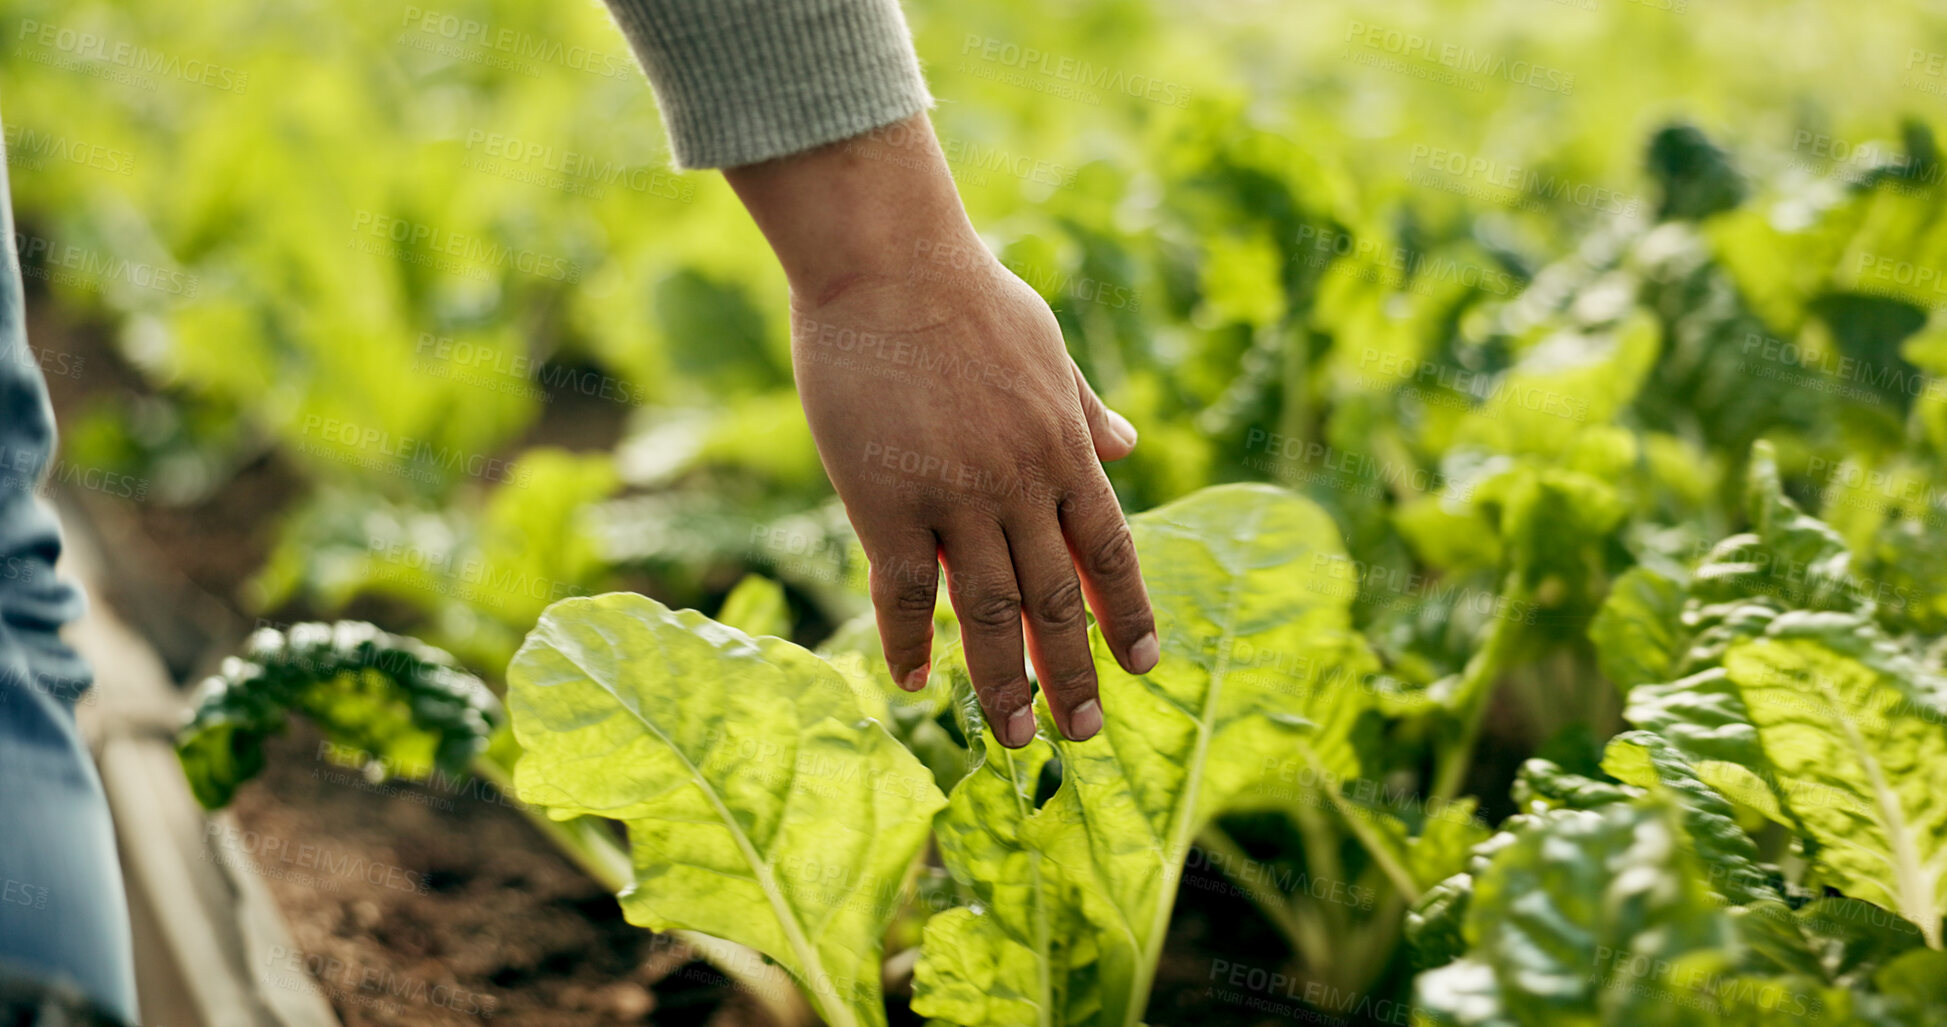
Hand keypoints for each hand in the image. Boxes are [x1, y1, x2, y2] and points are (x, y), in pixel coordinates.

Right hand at [723, 114, 1158, 745]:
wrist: (888, 263)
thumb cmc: (966, 295)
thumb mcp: (1050, 348)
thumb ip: (1087, 409)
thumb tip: (1131, 447)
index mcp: (1065, 450)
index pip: (1110, 553)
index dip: (1127, 616)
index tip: (1142, 667)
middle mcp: (1023, 484)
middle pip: (1057, 600)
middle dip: (1073, 673)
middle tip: (1082, 734)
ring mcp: (957, 497)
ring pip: (990, 611)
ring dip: (1006, 682)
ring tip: (1017, 737)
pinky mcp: (887, 501)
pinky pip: (905, 591)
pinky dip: (912, 642)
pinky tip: (915, 682)